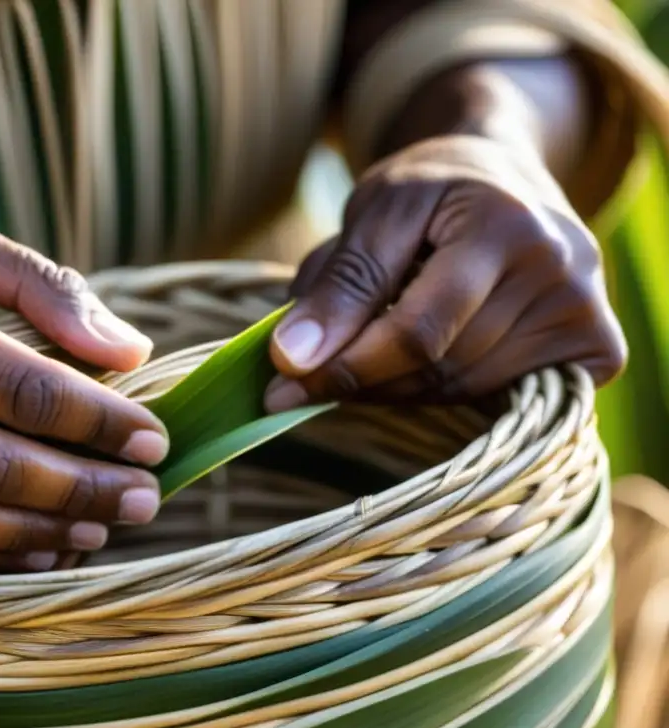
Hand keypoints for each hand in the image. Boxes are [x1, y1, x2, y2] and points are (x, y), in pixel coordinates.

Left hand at [265, 135, 626, 409]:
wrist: (503, 174)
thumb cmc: (428, 193)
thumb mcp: (371, 213)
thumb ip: (336, 284)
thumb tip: (291, 361)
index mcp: (500, 220)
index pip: (416, 332)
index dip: (344, 367)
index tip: (280, 387)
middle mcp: (559, 265)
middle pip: (438, 368)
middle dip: (365, 378)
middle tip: (314, 375)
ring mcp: (585, 308)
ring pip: (462, 390)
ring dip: (401, 384)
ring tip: (381, 340)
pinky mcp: (599, 345)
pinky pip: (502, 401)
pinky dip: (452, 390)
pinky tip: (434, 356)